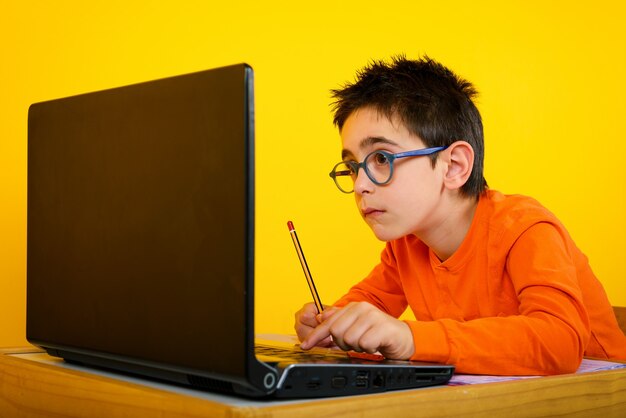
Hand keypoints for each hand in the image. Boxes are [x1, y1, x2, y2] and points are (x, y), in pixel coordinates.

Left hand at [300, 301, 414, 359]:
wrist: (405, 338)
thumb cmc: (379, 334)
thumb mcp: (357, 327)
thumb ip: (340, 322)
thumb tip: (320, 318)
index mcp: (353, 307)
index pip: (328, 322)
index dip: (315, 335)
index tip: (305, 346)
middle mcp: (362, 309)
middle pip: (337, 332)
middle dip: (343, 343)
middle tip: (356, 344)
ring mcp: (372, 316)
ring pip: (350, 339)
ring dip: (358, 347)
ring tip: (368, 343)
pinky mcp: (382, 327)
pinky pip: (364, 344)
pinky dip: (369, 349)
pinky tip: (376, 344)